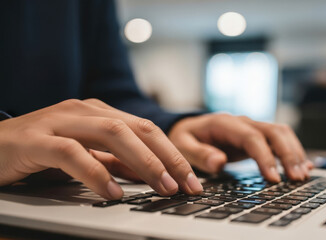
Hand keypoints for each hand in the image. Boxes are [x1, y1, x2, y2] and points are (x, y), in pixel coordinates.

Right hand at [0, 99, 202, 199]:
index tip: (193, 180)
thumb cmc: (38, 151)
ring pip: (113, 134)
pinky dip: (96, 172)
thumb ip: (114, 160)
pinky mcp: (36, 138)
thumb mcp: (85, 154)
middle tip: (189, 186)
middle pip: (138, 129)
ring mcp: (60, 120)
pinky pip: (72, 153)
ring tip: (163, 187)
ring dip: (143, 162)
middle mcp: (84, 110)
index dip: (174, 154)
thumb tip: (150, 173)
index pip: (147, 130)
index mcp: (99, 112)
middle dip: (169, 158)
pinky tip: (113, 192)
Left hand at [168, 113, 312, 181]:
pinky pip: (280, 140)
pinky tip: (304, 165)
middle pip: (274, 132)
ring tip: (302, 175)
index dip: (265, 157)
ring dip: (294, 153)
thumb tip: (219, 161)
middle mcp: (243, 122)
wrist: (188, 128)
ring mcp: (252, 128)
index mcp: (225, 123)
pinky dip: (293, 151)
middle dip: (288, 154)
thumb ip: (198, 153)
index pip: (251, 137)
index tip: (273, 178)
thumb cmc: (185, 137)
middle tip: (296, 178)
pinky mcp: (257, 136)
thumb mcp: (182, 145)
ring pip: (282, 134)